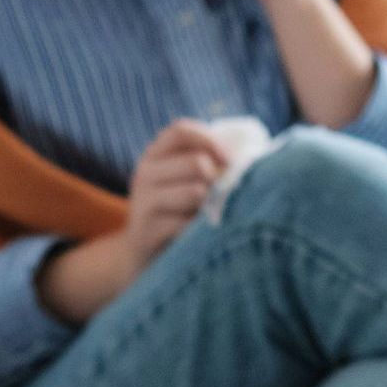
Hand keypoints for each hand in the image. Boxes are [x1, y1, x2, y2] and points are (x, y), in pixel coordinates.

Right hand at [123, 118, 233, 275]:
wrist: (139, 255)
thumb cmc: (175, 213)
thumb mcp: (180, 181)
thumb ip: (204, 163)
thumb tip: (246, 157)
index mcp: (153, 156)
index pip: (180, 131)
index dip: (209, 140)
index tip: (229, 159)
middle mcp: (144, 174)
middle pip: (196, 162)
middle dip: (218, 178)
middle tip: (223, 194)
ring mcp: (143, 204)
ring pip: (195, 192)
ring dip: (211, 205)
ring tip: (209, 215)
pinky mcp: (147, 232)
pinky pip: (188, 224)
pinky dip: (201, 229)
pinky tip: (198, 234)